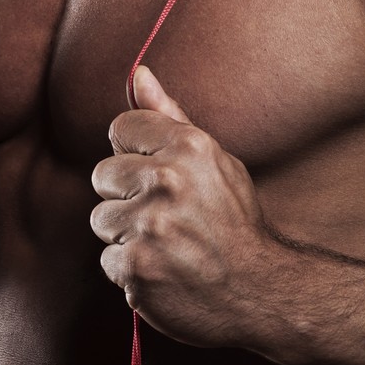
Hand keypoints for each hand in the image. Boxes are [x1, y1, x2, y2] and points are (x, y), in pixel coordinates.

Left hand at [91, 65, 279, 349]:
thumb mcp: (215, 161)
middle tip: (169, 217)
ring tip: (168, 245)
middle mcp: (166, 181)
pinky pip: (109, 259)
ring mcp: (149, 226)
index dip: (136, 154)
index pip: (121, 128)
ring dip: (127, 235)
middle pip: (103, 175)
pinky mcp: (136, 268)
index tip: (160, 176)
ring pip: (102, 219)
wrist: (262, 292)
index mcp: (188, 146)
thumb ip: (169, 117)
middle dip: (128, 196)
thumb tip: (138, 72)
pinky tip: (166, 271)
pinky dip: (132, 271)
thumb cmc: (234, 222)